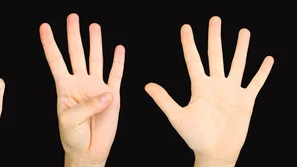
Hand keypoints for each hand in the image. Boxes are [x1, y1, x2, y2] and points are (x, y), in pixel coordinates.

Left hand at [40, 13, 124, 165]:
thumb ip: (86, 106)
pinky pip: (116, 75)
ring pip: (95, 59)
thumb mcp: (69, 120)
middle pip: (76, 53)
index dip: (50, 44)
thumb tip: (106, 94)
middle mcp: (80, 83)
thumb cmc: (72, 136)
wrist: (88, 150)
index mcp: (64, 87)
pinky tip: (118, 49)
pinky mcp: (112, 96)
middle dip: (74, 35)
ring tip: (94, 26)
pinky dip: (118, 62)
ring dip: (95, 43)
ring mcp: (96, 88)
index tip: (44, 27)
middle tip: (72, 17)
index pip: (56, 60)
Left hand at [144, 16, 273, 166]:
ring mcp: (231, 91)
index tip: (186, 27)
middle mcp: (215, 85)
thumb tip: (147, 85)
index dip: (189, 43)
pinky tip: (267, 59)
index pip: (193, 59)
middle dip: (215, 37)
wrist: (214, 152)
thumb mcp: (177, 117)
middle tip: (215, 19)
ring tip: (243, 31)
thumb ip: (164, 100)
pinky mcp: (245, 101)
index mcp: (199, 87)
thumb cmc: (195, 136)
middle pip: (216, 55)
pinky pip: (255, 83)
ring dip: (240, 48)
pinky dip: (262, 71)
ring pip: (237, 64)